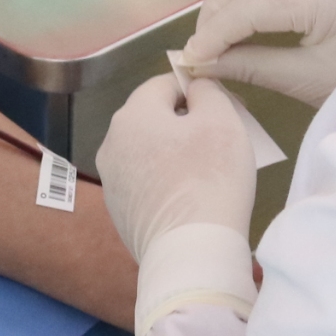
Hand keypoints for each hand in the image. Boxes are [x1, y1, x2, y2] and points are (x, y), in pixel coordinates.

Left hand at [95, 74, 261, 263]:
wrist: (190, 251)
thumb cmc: (210, 178)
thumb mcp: (221, 120)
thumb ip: (207, 92)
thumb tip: (196, 88)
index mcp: (132, 116)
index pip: (163, 84)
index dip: (196, 89)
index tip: (224, 106)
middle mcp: (111, 144)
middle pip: (153, 119)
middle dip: (185, 122)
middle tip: (221, 138)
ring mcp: (111, 181)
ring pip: (148, 152)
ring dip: (174, 153)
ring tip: (207, 170)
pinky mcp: (119, 212)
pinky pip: (145, 183)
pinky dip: (166, 182)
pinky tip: (190, 197)